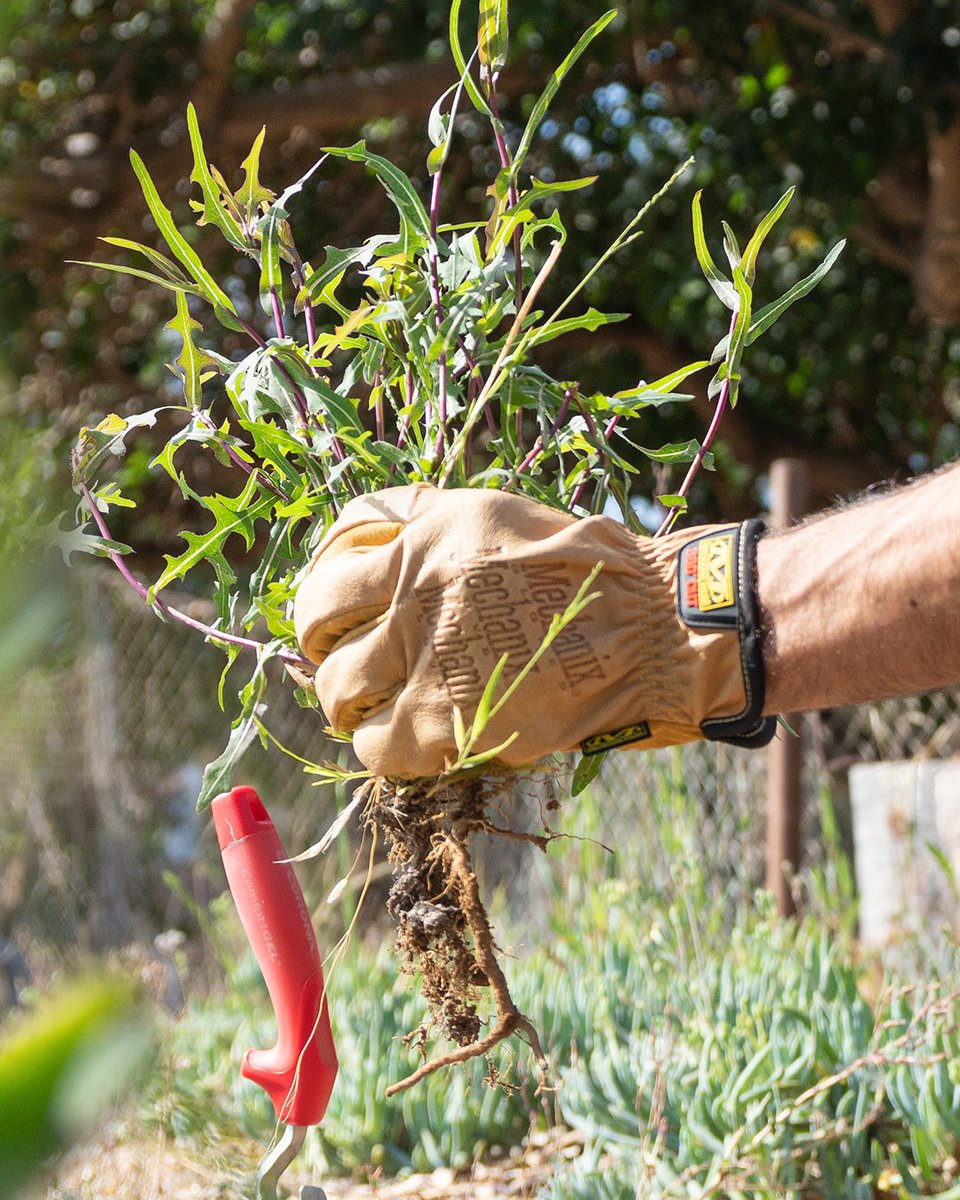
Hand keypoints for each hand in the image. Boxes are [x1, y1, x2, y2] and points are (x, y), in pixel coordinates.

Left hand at [294, 485, 772, 776]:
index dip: (318, 581)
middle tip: (335, 659)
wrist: (650, 630)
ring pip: (335, 688)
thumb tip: (373, 542)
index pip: (331, 551)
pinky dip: (377, 745)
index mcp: (427, 534)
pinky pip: (372, 746)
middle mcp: (414, 589)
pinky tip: (400, 739)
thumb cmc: (588, 570)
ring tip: (366, 708)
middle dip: (317, 645)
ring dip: (344, 701)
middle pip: (313, 621)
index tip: (327, 607)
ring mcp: (424, 657)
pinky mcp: (442, 722)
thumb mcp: (501, 514)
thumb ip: (431, 520)